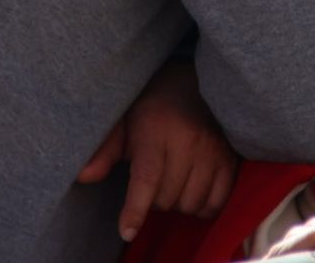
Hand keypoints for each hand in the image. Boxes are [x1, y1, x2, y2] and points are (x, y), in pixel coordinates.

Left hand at [76, 60, 238, 241]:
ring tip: (174, 181)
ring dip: (178, 203)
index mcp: (155, 130)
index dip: (136, 208)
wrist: (195, 83)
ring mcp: (213, 151)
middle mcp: (187, 141)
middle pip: (166, 198)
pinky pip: (215, 203)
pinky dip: (203, 206)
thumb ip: (105, 150)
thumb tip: (83, 175)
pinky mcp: (231, 159)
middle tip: (155, 178)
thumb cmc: (153, 108)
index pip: (147, 178)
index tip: (127, 231)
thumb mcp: (125, 121)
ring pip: (191, 204)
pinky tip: (194, 188)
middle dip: (155, 199)